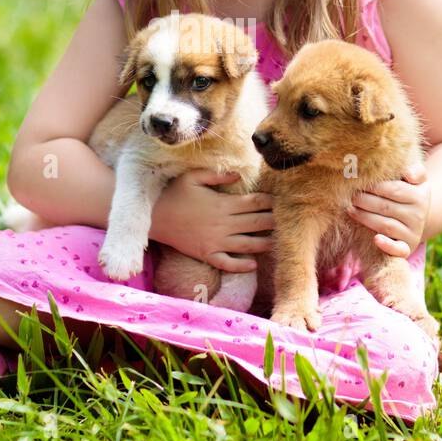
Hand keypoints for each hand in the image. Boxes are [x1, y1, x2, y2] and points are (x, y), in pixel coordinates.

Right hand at [150, 169, 273, 272]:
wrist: (154, 217)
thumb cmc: (174, 193)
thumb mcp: (193, 176)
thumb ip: (218, 175)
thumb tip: (238, 175)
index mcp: (223, 204)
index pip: (255, 203)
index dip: (271, 201)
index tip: (281, 200)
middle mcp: (224, 224)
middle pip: (257, 223)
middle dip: (273, 221)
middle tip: (287, 221)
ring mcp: (216, 241)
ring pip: (248, 245)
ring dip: (265, 244)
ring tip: (278, 243)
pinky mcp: (207, 254)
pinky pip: (228, 263)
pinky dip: (241, 266)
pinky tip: (253, 265)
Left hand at [347, 157, 429, 257]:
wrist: (414, 219)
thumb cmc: (407, 193)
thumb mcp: (416, 180)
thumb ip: (415, 170)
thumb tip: (409, 174)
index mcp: (420, 195)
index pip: (394, 189)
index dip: (374, 186)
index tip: (357, 181)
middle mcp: (419, 215)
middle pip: (386, 207)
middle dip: (365, 200)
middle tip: (350, 196)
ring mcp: (413, 233)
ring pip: (386, 225)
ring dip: (365, 218)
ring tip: (350, 209)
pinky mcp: (407, 248)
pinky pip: (399, 250)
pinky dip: (388, 246)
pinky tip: (376, 239)